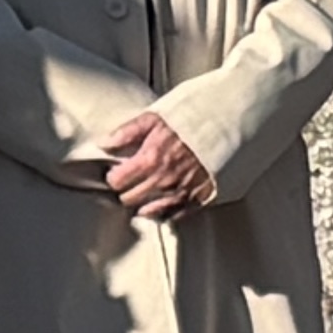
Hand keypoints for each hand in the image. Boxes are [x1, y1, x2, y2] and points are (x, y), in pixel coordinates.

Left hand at [94, 111, 216, 222]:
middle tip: (131, 181)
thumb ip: (127, 132)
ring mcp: (181, 193)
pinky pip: (173, 216)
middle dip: (127, 190)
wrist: (227, 125)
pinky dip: (164, 211)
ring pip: (149, 211)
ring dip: (143, 203)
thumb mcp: (156, 117)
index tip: (118, 171)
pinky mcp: (198, 200)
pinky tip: (162, 201)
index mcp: (150, 158)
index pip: (117, 181)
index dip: (114, 175)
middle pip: (129, 199)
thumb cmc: (193, 119)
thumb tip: (105, 144)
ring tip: (146, 191)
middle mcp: (164, 180)